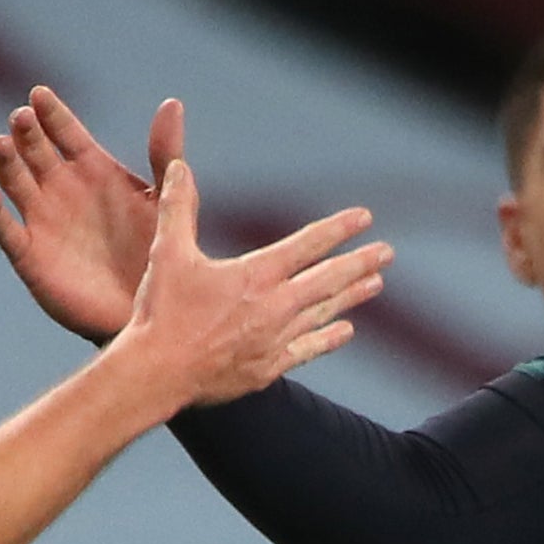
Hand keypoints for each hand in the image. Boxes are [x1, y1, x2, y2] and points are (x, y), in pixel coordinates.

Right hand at [0, 87, 183, 341]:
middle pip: (36, 152)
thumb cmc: (157, 254)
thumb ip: (164, 154)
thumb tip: (171, 103)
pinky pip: (6, 231)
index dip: (52, 114)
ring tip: (1, 144)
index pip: (65, 133)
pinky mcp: (30, 255)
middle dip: (27, 133)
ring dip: (6, 164)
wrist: (144, 313)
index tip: (39, 94)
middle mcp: (61, 190)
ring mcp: (42, 221)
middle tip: (22, 117)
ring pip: (16, 184)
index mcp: (92, 171)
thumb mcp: (166, 199)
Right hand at [110, 158, 388, 408]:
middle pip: (328, 280)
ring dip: (351, 297)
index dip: (338, 229)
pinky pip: (308, 350)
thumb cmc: (160, 312)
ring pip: (324, 313)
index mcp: (255, 275)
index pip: (307, 245)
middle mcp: (274, 307)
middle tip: (387, 253)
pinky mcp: (267, 368)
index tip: (364, 218)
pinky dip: (328, 338)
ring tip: (376, 284)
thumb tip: (178, 168)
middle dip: (359, 264)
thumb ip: (177, 208)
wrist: (156, 374)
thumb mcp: (166, 253)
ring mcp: (274, 340)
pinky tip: (346, 332)